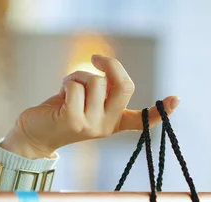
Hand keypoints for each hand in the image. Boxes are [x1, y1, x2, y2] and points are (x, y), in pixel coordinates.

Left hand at [2, 55, 179, 158]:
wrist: (35, 133)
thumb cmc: (60, 111)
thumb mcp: (86, 99)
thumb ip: (101, 88)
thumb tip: (108, 70)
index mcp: (113, 122)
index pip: (140, 120)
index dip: (159, 111)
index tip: (175, 100)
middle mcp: (106, 126)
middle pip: (124, 86)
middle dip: (110, 65)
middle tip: (96, 59)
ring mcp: (91, 126)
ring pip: (96, 81)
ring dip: (79, 75)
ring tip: (68, 88)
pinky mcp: (74, 121)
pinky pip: (77, 86)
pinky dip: (67, 82)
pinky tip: (60, 95)